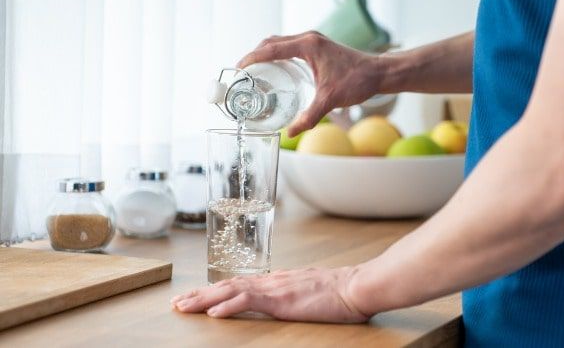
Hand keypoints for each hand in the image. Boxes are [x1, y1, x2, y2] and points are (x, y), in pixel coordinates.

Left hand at [171, 267, 370, 322]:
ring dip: (203, 299)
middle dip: (199, 294)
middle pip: (227, 285)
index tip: (196, 297)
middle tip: (177, 302)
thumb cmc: (341, 293)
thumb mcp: (311, 293)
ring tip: (184, 307)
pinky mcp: (281, 299)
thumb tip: (289, 302)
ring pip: (231, 291)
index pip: (239, 284)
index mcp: (278, 282)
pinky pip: (249, 301)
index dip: (215, 290)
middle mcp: (272, 281)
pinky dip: (228, 306)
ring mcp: (275, 288)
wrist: (356, 287)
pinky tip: (213, 312)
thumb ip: (295, 296)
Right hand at [237, 31, 384, 136]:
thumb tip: (291, 131)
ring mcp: (314, 41)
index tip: (238, 69)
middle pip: (272, 42)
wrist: (379, 72)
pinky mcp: (318, 47)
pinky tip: (275, 71)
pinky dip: (278, 55)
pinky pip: (290, 47)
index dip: (252, 58)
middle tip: (242, 74)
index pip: (271, 48)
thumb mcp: (331, 100)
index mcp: (308, 45)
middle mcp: (308, 39)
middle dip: (254, 56)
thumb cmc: (358, 80)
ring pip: (281, 43)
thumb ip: (310, 116)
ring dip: (265, 54)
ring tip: (254, 73)